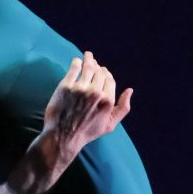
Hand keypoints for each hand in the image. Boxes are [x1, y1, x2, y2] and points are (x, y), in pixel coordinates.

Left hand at [41, 52, 131, 168]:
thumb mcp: (109, 125)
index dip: (106, 74)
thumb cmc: (86, 132)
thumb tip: (130, 90)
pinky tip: (77, 61)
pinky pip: (74, 68)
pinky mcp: (66, 86)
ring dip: (89, 59)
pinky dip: (77, 62)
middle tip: (93, 61)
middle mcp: (96, 93)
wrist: (62, 137)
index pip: (109, 79)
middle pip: (99, 72)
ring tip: (87, 56)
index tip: (102, 71)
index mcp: (107, 101)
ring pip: (88, 67)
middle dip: (97, 65)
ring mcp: (80, 89)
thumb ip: (123, 108)